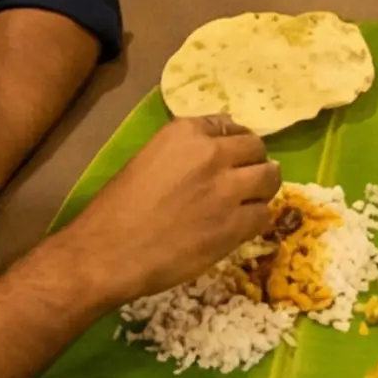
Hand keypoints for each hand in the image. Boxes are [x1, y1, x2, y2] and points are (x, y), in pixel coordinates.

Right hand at [64, 115, 281, 305]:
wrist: (108, 252)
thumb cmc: (117, 208)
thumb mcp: (149, 159)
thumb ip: (184, 152)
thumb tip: (213, 153)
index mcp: (186, 132)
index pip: (229, 125)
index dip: (234, 141)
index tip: (233, 154)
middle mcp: (212, 153)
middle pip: (256, 148)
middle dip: (254, 161)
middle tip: (247, 177)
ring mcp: (227, 189)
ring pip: (269, 178)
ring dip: (262, 188)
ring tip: (252, 200)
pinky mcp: (234, 225)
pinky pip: (262, 215)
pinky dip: (256, 219)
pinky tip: (243, 226)